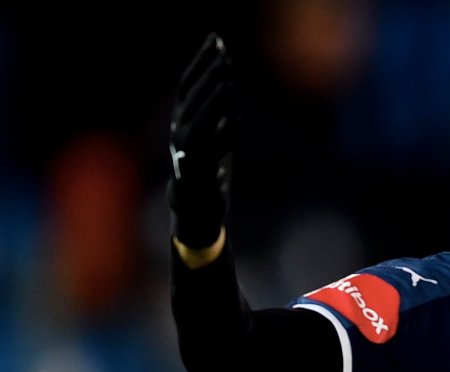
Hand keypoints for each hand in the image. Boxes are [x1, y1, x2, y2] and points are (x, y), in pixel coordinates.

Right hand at [169, 33, 234, 251]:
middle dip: (207, 80)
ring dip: (212, 103)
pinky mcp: (196, 178)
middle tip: (224, 61)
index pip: (187, 86)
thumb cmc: (209, 174)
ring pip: (196, 125)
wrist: (196, 217)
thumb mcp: (213, 138)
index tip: (217, 41)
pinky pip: (208, 154)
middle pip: (191, 102)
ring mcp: (185, 157)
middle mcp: (179, 137)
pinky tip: (236, 120)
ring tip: (229, 84)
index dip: (200, 63)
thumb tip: (226, 77)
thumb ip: (217, 111)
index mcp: (182, 124)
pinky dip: (221, 136)